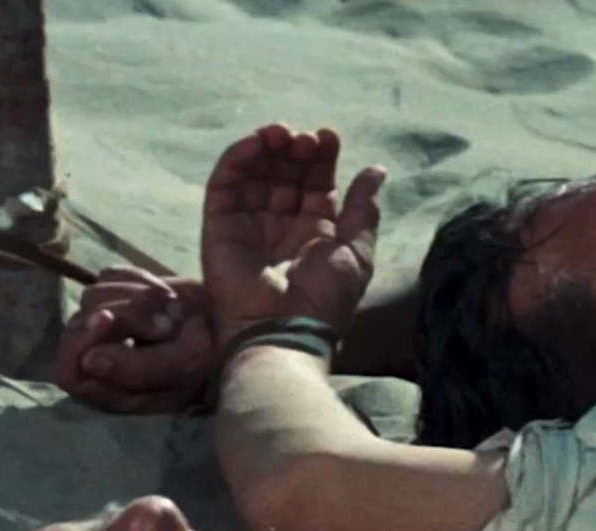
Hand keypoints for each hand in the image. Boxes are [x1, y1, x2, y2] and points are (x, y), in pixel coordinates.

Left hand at [55, 268, 218, 412]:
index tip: (109, 319)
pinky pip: (109, 275)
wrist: (231, 327)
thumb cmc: (209, 358)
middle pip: (78, 325)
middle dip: (123, 312)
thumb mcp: (181, 368)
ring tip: (174, 307)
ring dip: (138, 296)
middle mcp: (100, 358)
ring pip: (92, 295)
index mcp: (110, 389)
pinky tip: (165, 293)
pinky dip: (137, 277)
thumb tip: (89, 360)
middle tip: (169, 319)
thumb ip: (135, 370)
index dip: (81, 344)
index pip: (67, 369)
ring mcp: (105, 325)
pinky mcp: (117, 294)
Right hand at [200, 124, 386, 343]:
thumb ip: (363, 209)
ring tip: (280, 134)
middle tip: (305, 139)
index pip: (315, 182)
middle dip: (295, 150)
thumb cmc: (325, 300)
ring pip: (254, 173)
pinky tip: (256, 144)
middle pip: (285, 172)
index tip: (329, 137)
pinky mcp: (219, 227)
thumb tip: (376, 170)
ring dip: (266, 147)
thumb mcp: (355, 252)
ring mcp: (249, 225)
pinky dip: (237, 159)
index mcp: (314, 232)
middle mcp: (280, 225)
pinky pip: (224, 185)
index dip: (322, 157)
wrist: (283, 332)